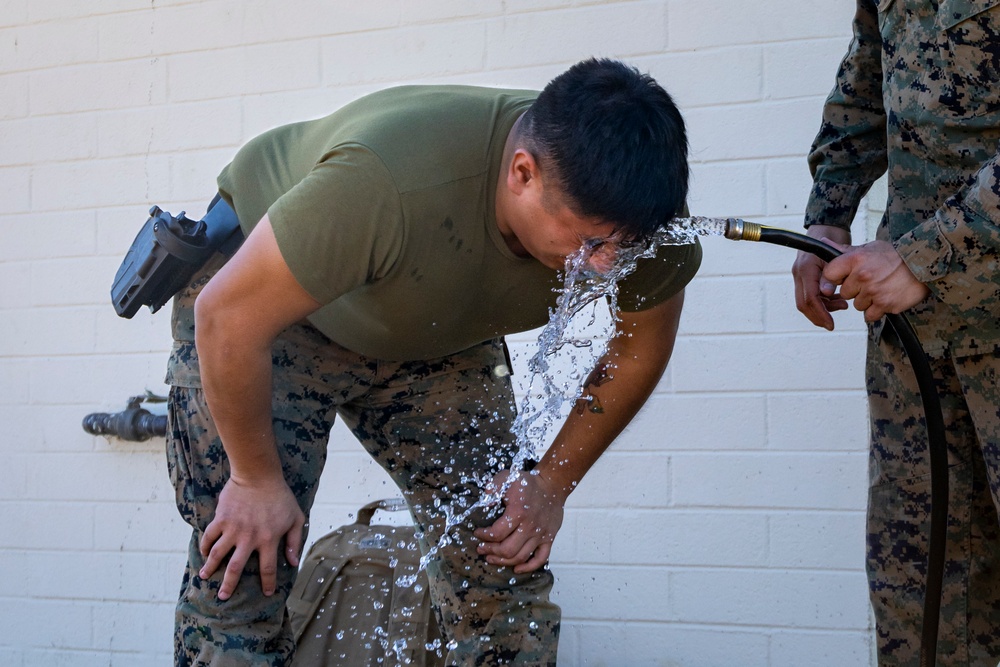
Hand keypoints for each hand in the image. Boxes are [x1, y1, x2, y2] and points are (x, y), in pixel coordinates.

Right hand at [199, 475, 304, 599]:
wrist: (258, 475)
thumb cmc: (280, 496)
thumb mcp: (295, 518)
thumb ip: (294, 541)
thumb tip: (293, 562)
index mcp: (269, 540)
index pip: (268, 569)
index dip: (267, 583)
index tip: (266, 593)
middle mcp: (249, 538)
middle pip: (236, 568)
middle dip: (229, 585)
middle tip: (222, 597)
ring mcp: (233, 529)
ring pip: (218, 555)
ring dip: (210, 568)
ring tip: (204, 577)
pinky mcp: (221, 519)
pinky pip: (209, 536)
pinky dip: (205, 546)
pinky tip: (204, 553)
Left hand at [474, 469, 564, 573]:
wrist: (552, 485)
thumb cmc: (528, 483)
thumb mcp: (508, 478)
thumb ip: (494, 487)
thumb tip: (485, 501)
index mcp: (518, 512)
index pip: (497, 533)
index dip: (484, 536)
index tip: (477, 533)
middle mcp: (530, 526)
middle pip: (507, 549)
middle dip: (491, 551)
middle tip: (481, 549)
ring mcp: (540, 535)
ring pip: (521, 557)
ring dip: (503, 561)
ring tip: (491, 558)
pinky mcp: (549, 539)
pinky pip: (541, 559)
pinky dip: (528, 567)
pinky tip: (517, 569)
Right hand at [791, 225, 850, 330]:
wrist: (827, 227)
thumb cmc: (835, 238)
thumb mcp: (837, 257)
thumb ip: (831, 276)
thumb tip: (826, 294)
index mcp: (806, 268)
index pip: (809, 298)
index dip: (820, 313)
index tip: (830, 324)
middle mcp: (799, 273)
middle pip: (803, 303)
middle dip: (818, 316)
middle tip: (831, 324)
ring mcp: (799, 275)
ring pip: (806, 300)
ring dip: (822, 308)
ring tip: (842, 305)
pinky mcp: (804, 276)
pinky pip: (809, 294)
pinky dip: (822, 301)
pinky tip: (837, 299)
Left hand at [822, 239, 930, 321]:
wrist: (924, 263)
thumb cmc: (895, 256)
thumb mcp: (870, 248)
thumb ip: (845, 250)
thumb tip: (822, 242)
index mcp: (855, 259)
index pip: (829, 275)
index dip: (834, 279)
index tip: (842, 279)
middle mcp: (862, 276)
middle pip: (845, 293)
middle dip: (855, 290)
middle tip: (871, 281)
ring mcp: (874, 292)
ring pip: (858, 305)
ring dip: (867, 300)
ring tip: (881, 288)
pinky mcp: (885, 305)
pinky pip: (870, 315)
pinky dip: (877, 310)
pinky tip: (886, 297)